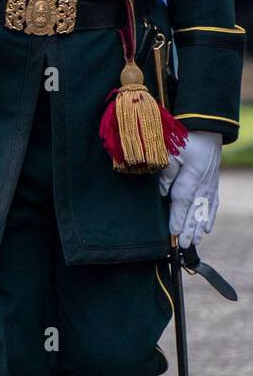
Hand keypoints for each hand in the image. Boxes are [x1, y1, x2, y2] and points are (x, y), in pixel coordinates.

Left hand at [160, 129, 220, 248]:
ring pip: (204, 211)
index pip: (182, 202)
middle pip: (194, 211)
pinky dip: (209, 217)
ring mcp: (210, 186)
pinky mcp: (214, 184)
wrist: (207, 130)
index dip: (178, 218)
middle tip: (183, 246)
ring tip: (194, 242)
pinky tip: (207, 228)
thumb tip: (163, 193)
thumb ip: (166, 172)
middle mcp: (203, 185)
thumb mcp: (170, 151)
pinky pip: (212, 204)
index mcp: (192, 177)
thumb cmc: (185, 139)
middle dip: (189, 230)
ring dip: (198, 227)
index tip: (174, 232)